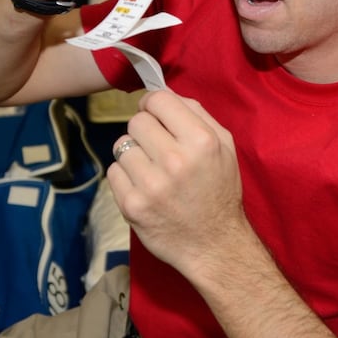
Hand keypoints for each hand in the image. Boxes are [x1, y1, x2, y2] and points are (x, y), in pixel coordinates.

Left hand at [107, 90, 246, 276]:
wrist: (214, 244)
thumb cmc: (219, 191)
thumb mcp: (224, 146)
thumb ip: (197, 114)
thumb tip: (162, 94)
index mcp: (201, 141)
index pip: (158, 100)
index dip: (153, 104)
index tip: (155, 115)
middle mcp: (175, 160)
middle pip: (137, 121)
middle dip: (145, 130)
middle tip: (157, 147)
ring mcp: (150, 184)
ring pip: (121, 145)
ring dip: (134, 154)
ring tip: (152, 170)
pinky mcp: (132, 205)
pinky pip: (113, 172)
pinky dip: (125, 177)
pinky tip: (143, 187)